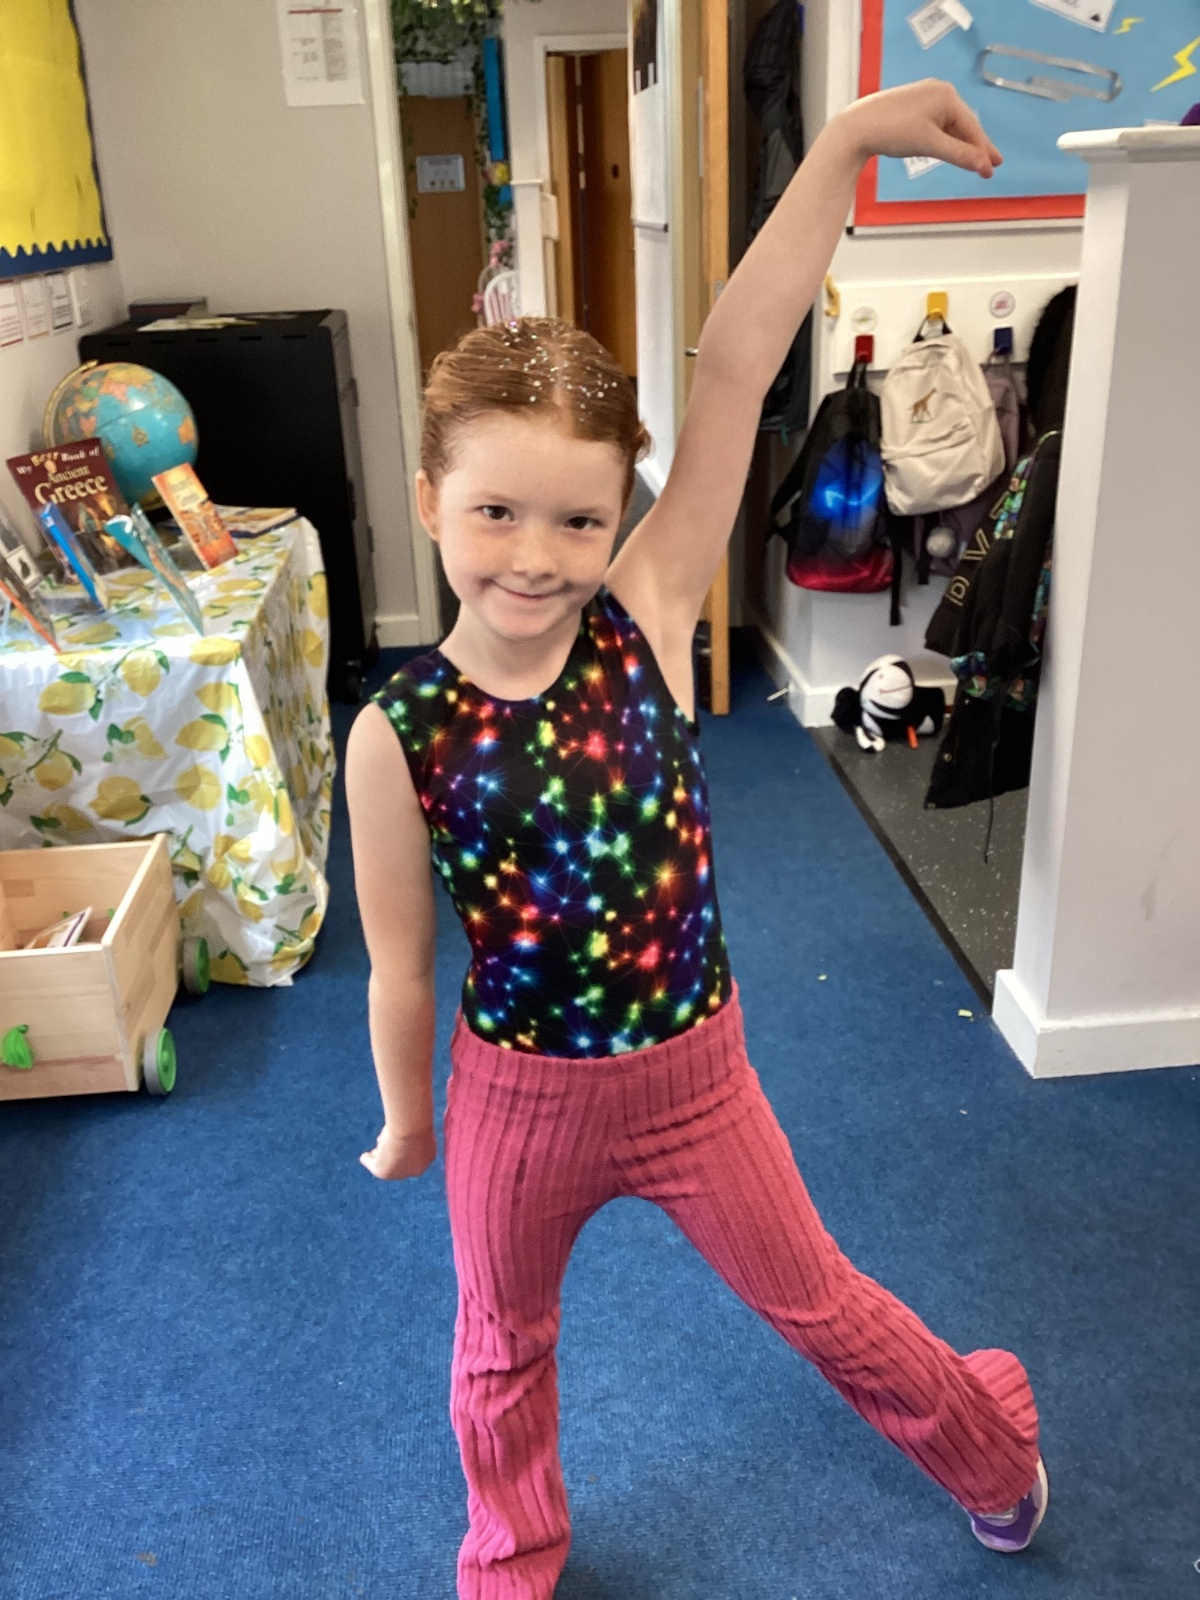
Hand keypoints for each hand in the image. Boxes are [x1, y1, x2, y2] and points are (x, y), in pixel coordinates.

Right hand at [360, 1123, 436, 1180]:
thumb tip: (405, 1122)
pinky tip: (364, 1157)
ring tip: (372, 1152)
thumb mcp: (417, 1120)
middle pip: (401, 1163)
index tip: (396, 1145)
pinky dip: (368, 1162)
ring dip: (380, 1158)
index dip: (404, 1151)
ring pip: (388, 1165)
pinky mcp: (385, 1173)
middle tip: (381, 1149)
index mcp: (429, 1156)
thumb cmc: (416, 1121)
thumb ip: (412, 1125)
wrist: (410, 1129)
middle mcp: (416, 1169)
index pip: (415, 1156)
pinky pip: (374, 1167)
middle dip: (391, 1157)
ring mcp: (400, 1173)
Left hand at [836, 79, 1001, 178]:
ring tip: (974, 160)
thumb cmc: (892, 131)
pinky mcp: (912, 106)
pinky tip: (950, 148)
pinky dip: (945, 138)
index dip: (983, 150)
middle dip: (976, 146)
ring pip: (949, 125)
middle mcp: (938, 91)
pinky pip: (936, 124)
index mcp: (946, 96)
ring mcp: (924, 98)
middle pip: (963, 125)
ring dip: (961, 144)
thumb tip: (983, 165)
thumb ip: (959, 155)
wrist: (857, 127)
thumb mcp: (930, 145)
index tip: (992, 169)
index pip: (971, 127)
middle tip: (992, 164)